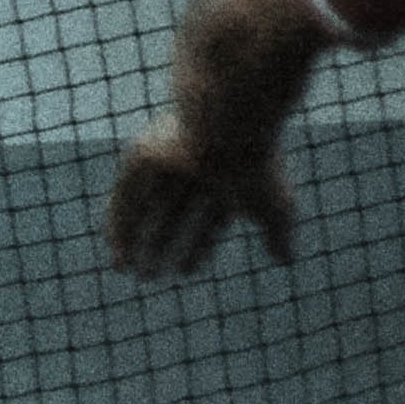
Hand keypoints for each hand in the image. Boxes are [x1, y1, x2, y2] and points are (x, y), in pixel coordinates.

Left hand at [104, 122, 294, 277]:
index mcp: (229, 179)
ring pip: (147, 204)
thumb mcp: (275, 208)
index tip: (188, 272)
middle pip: (174, 214)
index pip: (212, 218)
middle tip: (150, 278)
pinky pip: (125, 194)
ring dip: (135, 238)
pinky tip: (117, 249)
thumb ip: (280, 235)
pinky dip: (119, 222)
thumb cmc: (255, 169)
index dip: (200, 246)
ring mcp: (169, 160)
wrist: (229, 125)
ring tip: (127, 270)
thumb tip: (287, 262)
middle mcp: (198, 169)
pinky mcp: (144, 154)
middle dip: (162, 246)